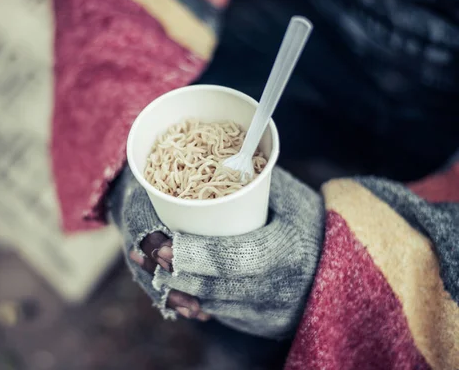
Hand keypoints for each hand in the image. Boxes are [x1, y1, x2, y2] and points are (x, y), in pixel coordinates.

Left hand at [109, 166, 323, 338]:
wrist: (347, 269)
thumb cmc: (314, 223)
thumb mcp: (292, 196)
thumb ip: (255, 182)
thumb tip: (209, 163)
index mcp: (290, 252)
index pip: (232, 258)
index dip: (191, 253)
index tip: (159, 242)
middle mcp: (281, 291)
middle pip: (214, 286)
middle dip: (172, 271)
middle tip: (143, 253)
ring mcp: (272, 315)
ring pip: (212, 304)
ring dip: (176, 288)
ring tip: (149, 266)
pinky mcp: (264, 327)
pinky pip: (221, 316)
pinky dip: (195, 300)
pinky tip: (176, 286)